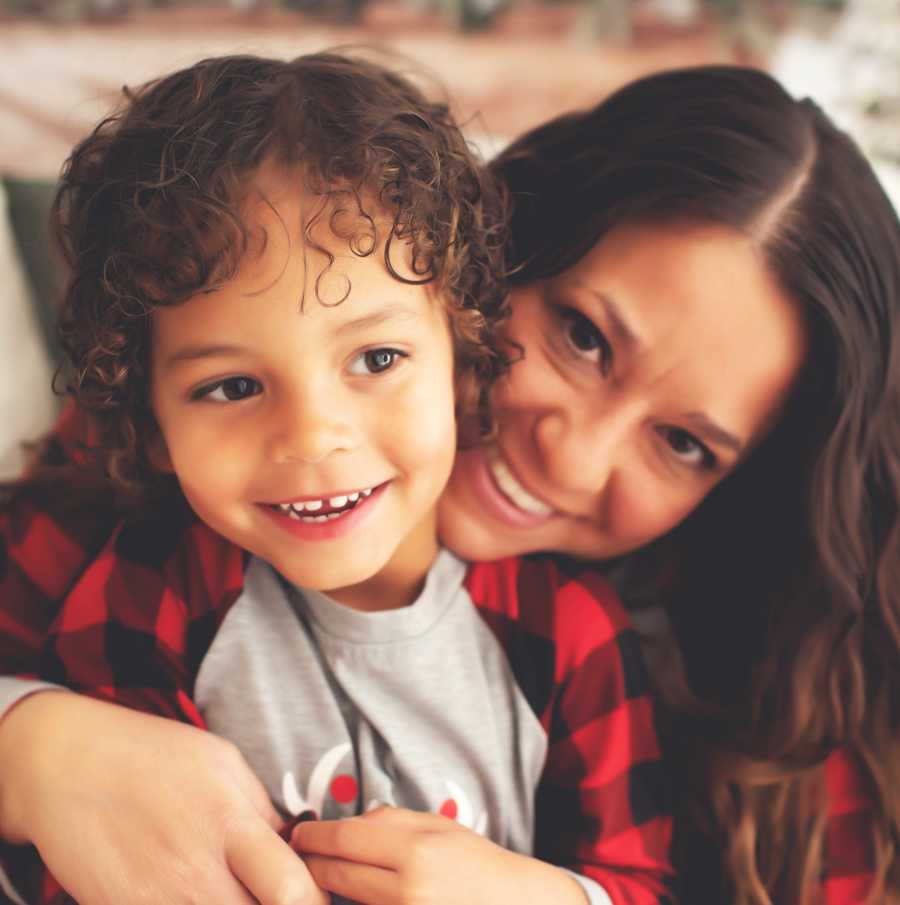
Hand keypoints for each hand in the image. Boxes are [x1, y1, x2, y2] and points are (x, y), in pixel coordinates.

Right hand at [0, 691, 326, 904]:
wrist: (66, 764)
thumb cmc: (153, 756)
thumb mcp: (223, 763)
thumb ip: (259, 811)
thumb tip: (293, 847)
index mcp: (230, 820)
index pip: (294, 888)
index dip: (314, 902)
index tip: (313, 898)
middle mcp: (195, 869)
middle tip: (279, 900)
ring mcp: (156, 899)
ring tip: (235, 893)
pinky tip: (197, 895)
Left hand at [292, 806, 587, 904]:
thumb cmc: (478, 863)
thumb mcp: (439, 828)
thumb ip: (391, 823)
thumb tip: (346, 825)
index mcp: (416, 850)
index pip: (345, 838)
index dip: (314, 836)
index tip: (298, 833)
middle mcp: (407, 890)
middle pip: (337, 872)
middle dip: (311, 862)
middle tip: (297, 854)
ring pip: (346, 901)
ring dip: (327, 888)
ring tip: (318, 875)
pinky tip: (347, 898)